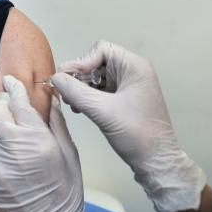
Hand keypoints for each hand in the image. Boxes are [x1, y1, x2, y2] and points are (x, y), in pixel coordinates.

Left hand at [0, 76, 91, 211]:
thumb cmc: (64, 193)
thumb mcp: (69, 153)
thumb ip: (56, 123)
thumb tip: (49, 100)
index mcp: (37, 140)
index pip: (18, 102)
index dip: (13, 87)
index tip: (11, 81)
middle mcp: (14, 149)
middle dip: (2, 104)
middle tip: (10, 105)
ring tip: (7, 128)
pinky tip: (1, 148)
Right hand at [52, 40, 205, 211]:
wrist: (156, 161)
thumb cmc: (137, 134)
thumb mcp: (102, 111)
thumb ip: (76, 92)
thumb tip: (55, 78)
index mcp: (134, 67)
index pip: (102, 50)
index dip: (83, 61)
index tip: (69, 79)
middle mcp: (133, 72)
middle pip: (97, 62)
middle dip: (79, 76)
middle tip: (64, 92)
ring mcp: (129, 87)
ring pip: (97, 78)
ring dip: (82, 88)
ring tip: (71, 103)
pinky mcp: (124, 100)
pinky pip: (101, 91)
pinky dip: (88, 97)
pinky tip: (79, 108)